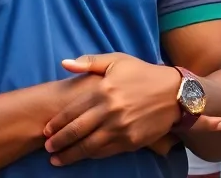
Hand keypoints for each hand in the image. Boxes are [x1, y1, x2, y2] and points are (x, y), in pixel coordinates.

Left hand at [43, 54, 220, 165]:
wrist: (174, 93)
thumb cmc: (142, 74)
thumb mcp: (116, 61)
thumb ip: (89, 62)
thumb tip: (64, 63)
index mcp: (103, 90)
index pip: (73, 111)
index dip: (57, 123)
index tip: (45, 130)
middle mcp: (110, 111)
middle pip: (77, 131)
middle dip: (59, 142)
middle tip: (47, 148)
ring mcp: (121, 128)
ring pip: (90, 146)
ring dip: (71, 154)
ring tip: (58, 159)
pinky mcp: (132, 141)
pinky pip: (107, 151)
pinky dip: (92, 155)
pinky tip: (83, 157)